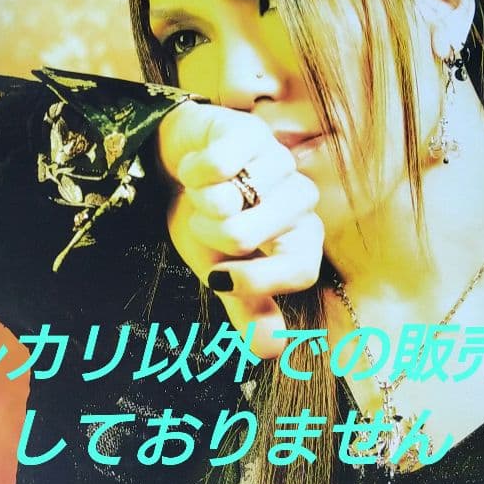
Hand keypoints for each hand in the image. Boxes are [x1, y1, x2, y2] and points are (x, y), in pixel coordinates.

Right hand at [158, 100, 323, 357]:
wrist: (182, 165)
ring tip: (204, 193)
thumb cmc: (209, 220)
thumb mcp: (222, 271)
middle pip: (250, 236)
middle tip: (206, 222)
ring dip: (202, 201)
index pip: (301, 269)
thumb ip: (248, 309)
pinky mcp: (252, 132)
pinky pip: (217, 166)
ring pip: (230, 201)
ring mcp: (279, 162)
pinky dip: (195, 172)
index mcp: (301, 239)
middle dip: (212, 235)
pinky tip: (199, 168)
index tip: (217, 282)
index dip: (258, 281)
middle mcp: (300, 201)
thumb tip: (271, 351)